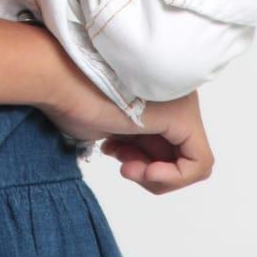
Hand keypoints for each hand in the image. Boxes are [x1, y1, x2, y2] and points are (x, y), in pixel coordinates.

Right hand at [37, 44, 213, 194]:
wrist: (59, 78)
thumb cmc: (70, 98)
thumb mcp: (108, 128)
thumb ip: (130, 141)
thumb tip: (138, 160)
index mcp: (155, 91)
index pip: (164, 141)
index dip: (142, 160)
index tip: (115, 155)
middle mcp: (175, 93)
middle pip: (176, 151)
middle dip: (147, 167)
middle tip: (122, 165)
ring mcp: (181, 102)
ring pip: (188, 162)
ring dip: (155, 177)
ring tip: (126, 166)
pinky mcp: (183, 117)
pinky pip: (198, 165)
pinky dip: (171, 179)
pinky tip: (144, 172)